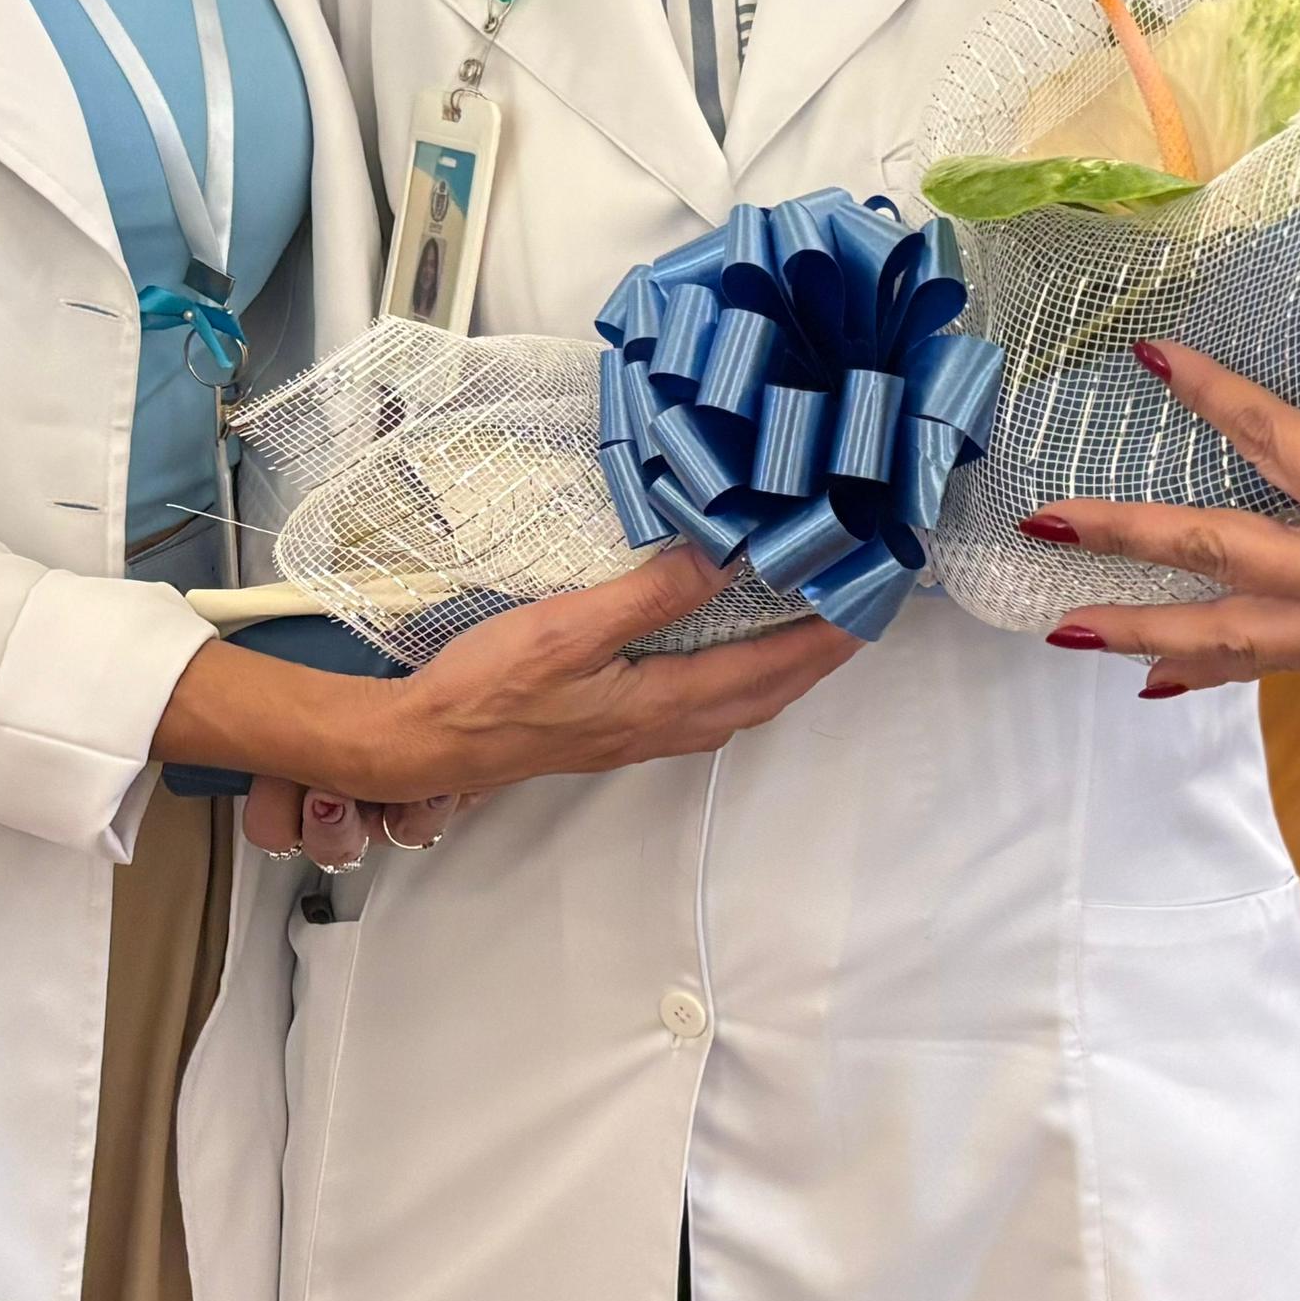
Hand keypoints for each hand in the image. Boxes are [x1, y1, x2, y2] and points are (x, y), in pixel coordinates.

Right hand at [252, 546, 855, 854]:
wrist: (428, 743)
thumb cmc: (491, 687)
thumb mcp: (569, 627)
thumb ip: (649, 595)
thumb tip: (724, 557)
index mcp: (665, 702)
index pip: (772, 668)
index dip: (827, 636)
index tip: (871, 600)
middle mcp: (667, 726)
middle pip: (769, 692)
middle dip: (820, 654)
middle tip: (861, 607)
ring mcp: (643, 733)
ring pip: (741, 701)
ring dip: (785, 668)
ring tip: (815, 626)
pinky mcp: (620, 729)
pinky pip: (708, 703)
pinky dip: (742, 675)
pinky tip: (733, 651)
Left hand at [1026, 251, 1299, 695]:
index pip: (1272, 441)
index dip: (1211, 392)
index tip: (1148, 353)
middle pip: (1215, 559)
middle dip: (1121, 543)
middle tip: (1037, 529)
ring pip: (1233, 637)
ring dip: (1145, 632)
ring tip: (1061, 632)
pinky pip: (1277, 664)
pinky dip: (1215, 671)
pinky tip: (1160, 684)